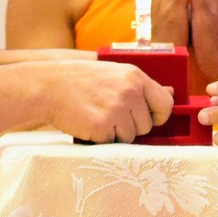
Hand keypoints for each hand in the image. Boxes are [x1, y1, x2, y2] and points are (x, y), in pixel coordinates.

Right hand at [38, 58, 174, 142]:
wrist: (47, 86)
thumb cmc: (78, 80)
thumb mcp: (112, 72)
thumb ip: (140, 84)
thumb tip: (170, 92)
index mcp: (135, 77)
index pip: (165, 103)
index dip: (158, 115)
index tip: (147, 118)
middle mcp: (129, 92)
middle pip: (146, 126)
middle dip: (131, 126)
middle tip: (109, 115)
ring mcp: (116, 110)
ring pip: (130, 137)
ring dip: (115, 134)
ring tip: (97, 117)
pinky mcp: (102, 127)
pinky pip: (111, 143)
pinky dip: (100, 139)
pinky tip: (88, 124)